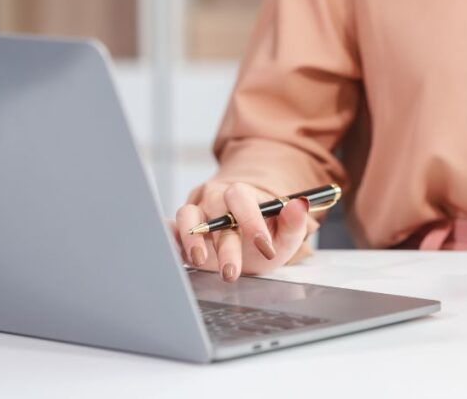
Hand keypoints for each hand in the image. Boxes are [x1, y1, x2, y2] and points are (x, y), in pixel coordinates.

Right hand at [171, 181, 312, 281]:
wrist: (246, 246)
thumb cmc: (265, 237)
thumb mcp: (285, 235)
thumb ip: (295, 222)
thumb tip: (299, 205)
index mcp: (242, 196)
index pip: (241, 198)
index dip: (251, 221)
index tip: (264, 247)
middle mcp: (215, 199)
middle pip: (215, 213)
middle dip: (224, 244)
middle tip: (232, 271)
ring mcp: (196, 212)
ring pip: (186, 215)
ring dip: (192, 238)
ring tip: (200, 261)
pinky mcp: (179, 229)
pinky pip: (168, 227)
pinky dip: (167, 237)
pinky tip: (171, 251)